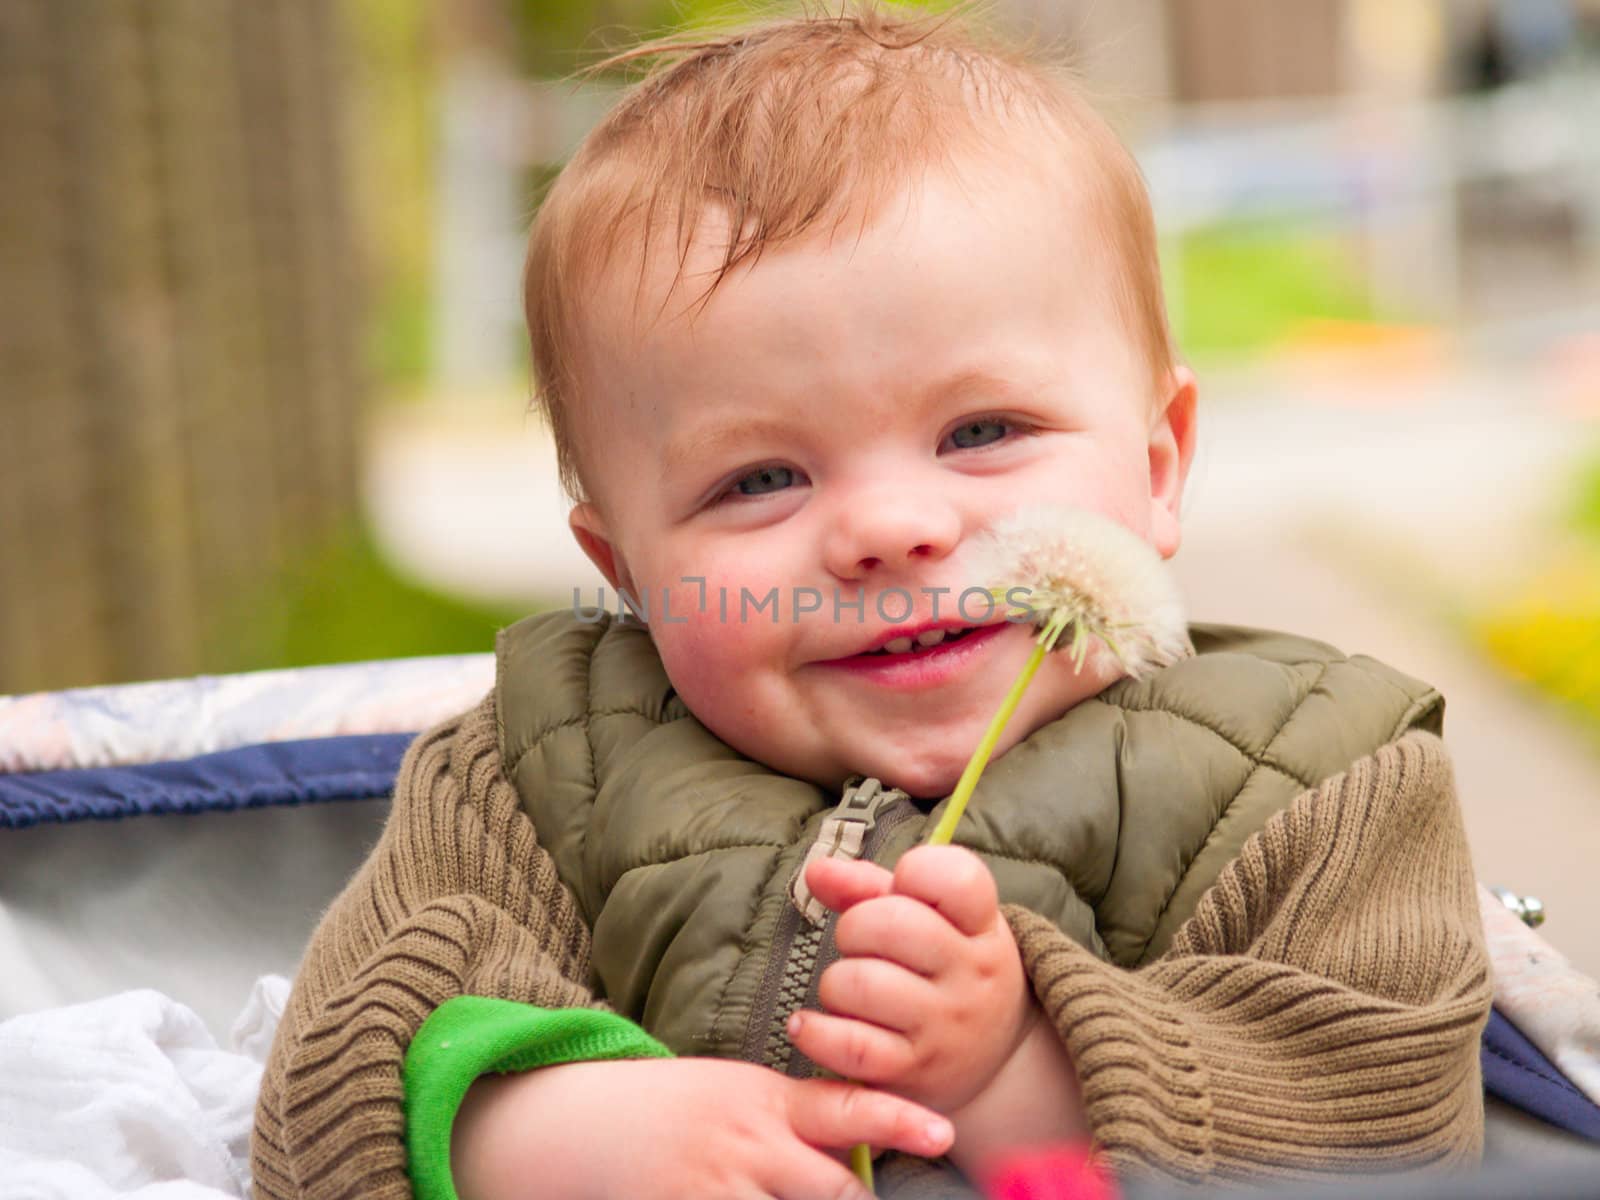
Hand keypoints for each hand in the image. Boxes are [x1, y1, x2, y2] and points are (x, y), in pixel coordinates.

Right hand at [450, 1054, 954, 1199]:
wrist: (586, 1122)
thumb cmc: (681, 1110)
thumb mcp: (742, 1094)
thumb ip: (800, 1120)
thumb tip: (872, 1143)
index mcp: (766, 1100)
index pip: (845, 1105)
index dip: (897, 1117)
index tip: (943, 1130)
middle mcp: (746, 1143)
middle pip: (834, 1188)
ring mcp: (714, 1187)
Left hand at [786, 845, 1033, 1115]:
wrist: (994, 1063)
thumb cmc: (946, 971)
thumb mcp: (935, 920)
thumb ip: (871, 887)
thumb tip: (817, 871)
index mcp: (981, 927)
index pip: (955, 878)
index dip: (916, 871)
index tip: (904, 890)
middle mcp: (970, 975)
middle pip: (891, 924)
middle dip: (855, 928)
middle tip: (859, 947)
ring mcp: (943, 1026)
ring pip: (862, 984)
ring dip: (836, 983)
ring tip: (846, 990)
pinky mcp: (912, 1070)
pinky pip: (849, 1046)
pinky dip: (816, 1033)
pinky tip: (807, 1025)